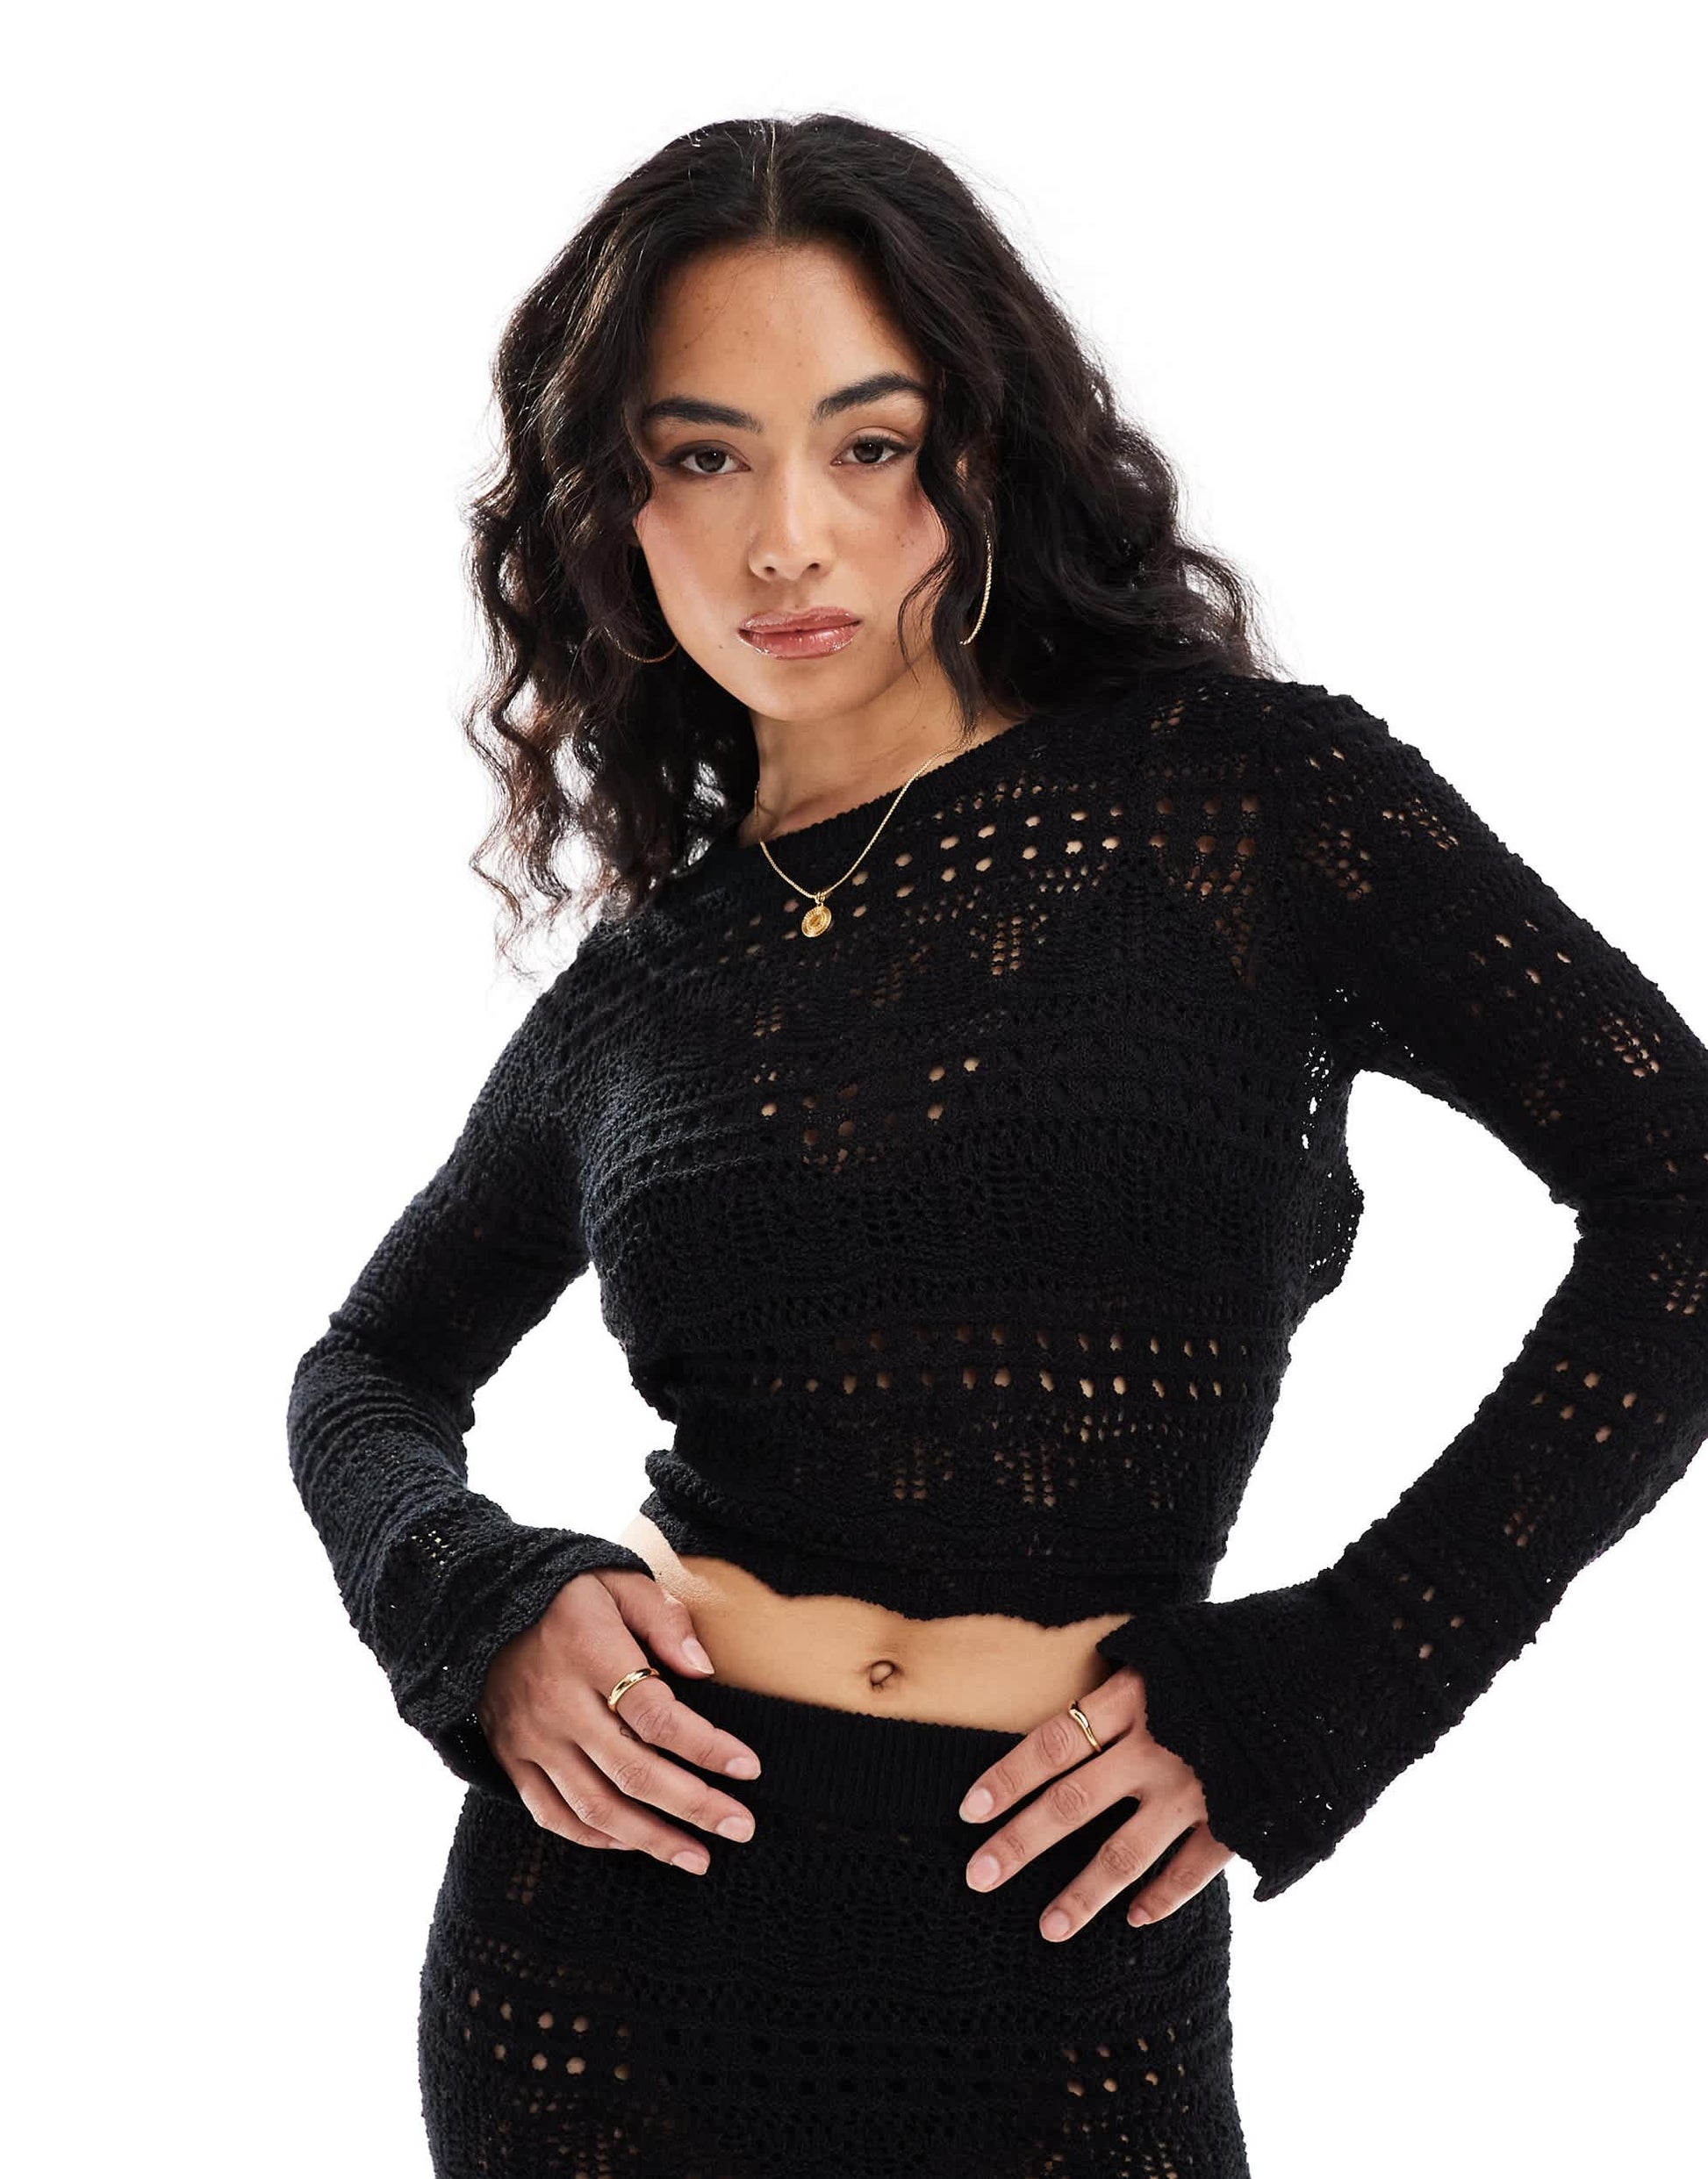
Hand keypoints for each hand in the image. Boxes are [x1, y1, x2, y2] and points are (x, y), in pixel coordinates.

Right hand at [474, 1567, 764, 1873]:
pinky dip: (595, 1838)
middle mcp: (558, 1703)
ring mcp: (531, 1738)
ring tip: (698, 1857)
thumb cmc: (567, 1594)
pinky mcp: (512, 1759)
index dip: (705, 1747)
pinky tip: (635, 1843)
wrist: (478, 1607)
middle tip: (741, 1827)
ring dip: (651, 1839)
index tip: (749, 1768)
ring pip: (595, 1806)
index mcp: (589, 1652)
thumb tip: (704, 1671)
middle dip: (694, 1806)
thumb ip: (665, 1619)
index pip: (656, 1714)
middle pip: (633, 1771)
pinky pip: (552, 1815)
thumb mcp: (618, 1582)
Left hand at [956, 1665, 1232, 1940]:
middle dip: (1019, 1844)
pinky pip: (1189, 1871)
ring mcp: (1198, 1791)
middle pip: (1071, 1805)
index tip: (970, 1809)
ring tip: (1047, 1928)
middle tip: (978, 1876)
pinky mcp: (1238, 1821)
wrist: (1333, 1667)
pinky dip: (1161, 1898)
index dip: (1009, 1777)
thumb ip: (1132, 1678)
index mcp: (1136, 1699)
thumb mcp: (1176, 1646)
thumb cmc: (1246, 1644)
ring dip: (1082, 1895)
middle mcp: (1157, 1749)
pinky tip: (1135, 1917)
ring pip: (1124, 1854)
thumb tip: (1088, 1702)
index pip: (1052, 1743)